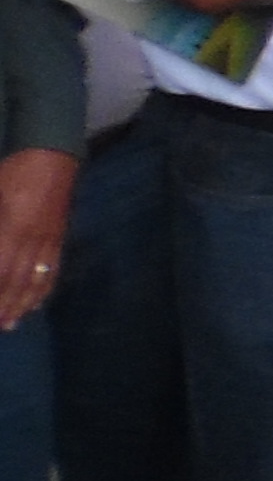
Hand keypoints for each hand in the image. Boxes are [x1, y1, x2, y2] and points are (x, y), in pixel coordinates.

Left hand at [0, 148, 74, 330]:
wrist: (51, 157)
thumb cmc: (12, 172)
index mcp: (11, 227)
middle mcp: (31, 240)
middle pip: (16, 280)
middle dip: (4, 305)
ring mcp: (48, 241)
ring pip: (35, 279)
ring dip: (22, 303)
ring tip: (12, 323)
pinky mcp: (58, 239)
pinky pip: (52, 269)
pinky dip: (43, 289)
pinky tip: (36, 302)